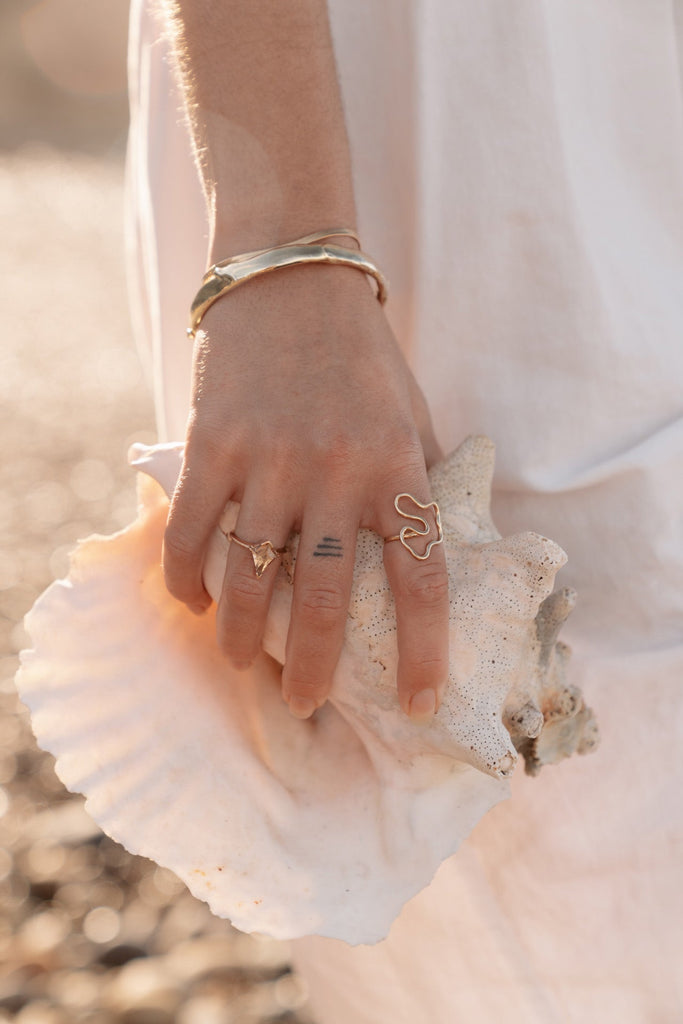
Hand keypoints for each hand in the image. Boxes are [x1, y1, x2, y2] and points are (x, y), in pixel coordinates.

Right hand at [163, 261, 448, 721]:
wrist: (289, 281)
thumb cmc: (360, 356)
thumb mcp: (411, 412)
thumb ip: (420, 479)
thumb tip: (434, 551)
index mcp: (398, 467)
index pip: (422, 578)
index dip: (425, 649)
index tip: (420, 699)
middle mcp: (336, 472)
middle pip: (327, 597)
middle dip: (317, 666)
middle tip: (309, 704)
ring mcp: (269, 461)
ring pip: (253, 577)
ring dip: (245, 637)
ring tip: (245, 665)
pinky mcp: (213, 447)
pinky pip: (193, 533)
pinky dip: (190, 580)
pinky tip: (197, 605)